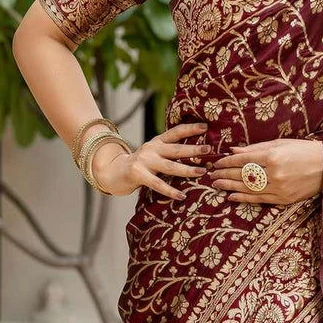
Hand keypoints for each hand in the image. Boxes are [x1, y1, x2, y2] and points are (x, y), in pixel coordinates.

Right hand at [92, 122, 211, 198]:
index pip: (175, 132)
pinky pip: (157, 184)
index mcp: (157, 142)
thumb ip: (169, 153)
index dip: (190, 129)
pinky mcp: (138, 174)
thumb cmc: (140, 166)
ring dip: (187, 169)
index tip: (205, 127)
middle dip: (193, 148)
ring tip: (202, 172)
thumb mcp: (154, 154)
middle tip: (209, 150)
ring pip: (170, 166)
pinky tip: (181, 196)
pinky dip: (170, 191)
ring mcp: (144, 161)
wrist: (113, 172)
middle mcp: (152, 149)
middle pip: (176, 148)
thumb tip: (197, 154)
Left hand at [207, 138, 322, 204]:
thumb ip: (256, 148)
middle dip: (225, 174)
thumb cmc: (304, 151)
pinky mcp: (283, 199)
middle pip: (242, 175)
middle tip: (211, 175)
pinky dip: (243, 198)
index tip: (216, 163)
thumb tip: (234, 151)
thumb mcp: (281, 144)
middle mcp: (274, 174)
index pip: (243, 160)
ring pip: (248, 188)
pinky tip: (231, 196)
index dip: (227, 162)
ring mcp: (278, 188)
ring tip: (216, 185)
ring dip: (230, 186)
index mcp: (273, 156)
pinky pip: (258, 199)